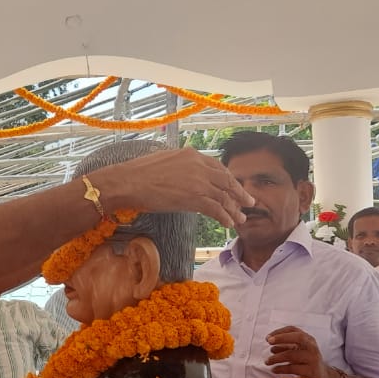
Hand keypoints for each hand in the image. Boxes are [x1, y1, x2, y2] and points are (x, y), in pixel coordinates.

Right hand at [89, 147, 253, 226]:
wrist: (129, 181)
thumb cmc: (139, 173)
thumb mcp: (165, 160)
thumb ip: (181, 166)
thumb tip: (184, 175)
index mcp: (192, 154)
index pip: (218, 167)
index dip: (229, 179)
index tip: (234, 187)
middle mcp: (199, 165)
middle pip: (226, 180)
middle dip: (239, 193)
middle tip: (248, 202)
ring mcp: (198, 181)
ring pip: (224, 196)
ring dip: (234, 208)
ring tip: (240, 218)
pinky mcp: (194, 197)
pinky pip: (216, 208)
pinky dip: (224, 216)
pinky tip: (228, 223)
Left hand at [264, 326, 334, 377]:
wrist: (322, 376)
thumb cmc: (306, 361)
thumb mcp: (298, 351)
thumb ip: (286, 347)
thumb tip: (271, 346)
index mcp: (308, 339)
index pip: (294, 330)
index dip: (280, 332)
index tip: (268, 338)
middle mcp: (312, 346)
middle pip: (298, 337)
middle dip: (281, 338)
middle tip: (269, 343)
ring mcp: (312, 359)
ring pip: (292, 355)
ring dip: (276, 358)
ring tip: (267, 361)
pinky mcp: (311, 371)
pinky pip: (293, 368)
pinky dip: (281, 368)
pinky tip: (274, 369)